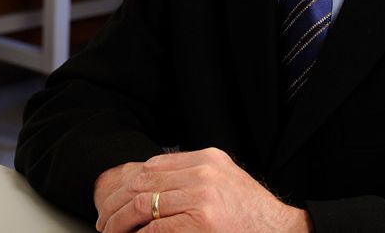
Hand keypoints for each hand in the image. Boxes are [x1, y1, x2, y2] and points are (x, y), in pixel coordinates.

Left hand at [94, 148, 310, 232]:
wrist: (280, 231)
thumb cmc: (251, 215)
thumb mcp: (224, 182)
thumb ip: (194, 178)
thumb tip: (152, 188)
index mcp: (208, 159)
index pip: (154, 164)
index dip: (128, 184)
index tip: (115, 201)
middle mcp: (204, 172)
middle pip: (143, 181)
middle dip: (116, 204)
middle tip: (104, 222)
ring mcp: (202, 196)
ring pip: (142, 204)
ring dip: (118, 222)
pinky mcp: (201, 221)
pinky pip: (154, 228)